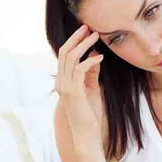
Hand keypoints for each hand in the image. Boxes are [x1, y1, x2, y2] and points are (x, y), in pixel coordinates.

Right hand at [55, 25, 105, 145]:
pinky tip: (101, 57)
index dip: (74, 41)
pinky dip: (90, 60)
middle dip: (77, 37)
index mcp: (63, 81)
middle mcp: (60, 82)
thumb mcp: (91, 88)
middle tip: (89, 27)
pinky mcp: (73, 92)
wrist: (86, 134)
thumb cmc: (90, 114)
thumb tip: (95, 54)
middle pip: (65, 52)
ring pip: (71, 57)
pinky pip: (79, 69)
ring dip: (85, 44)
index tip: (86, 31)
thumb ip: (91, 72)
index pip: (64, 55)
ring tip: (97, 36)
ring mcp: (65, 87)